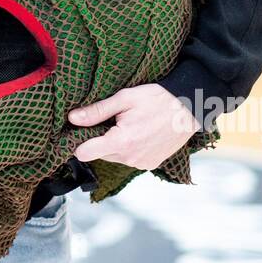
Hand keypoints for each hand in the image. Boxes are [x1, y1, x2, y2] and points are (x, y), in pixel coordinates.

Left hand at [67, 83, 201, 170]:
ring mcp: (141, 164)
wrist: (189, 108)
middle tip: (112, 120)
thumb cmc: (157, 99)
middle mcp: (130, 158)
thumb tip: (72, 118)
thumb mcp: (124, 98)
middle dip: (100, 139)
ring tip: (128, 125)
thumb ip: (97, 111)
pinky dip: (129, 148)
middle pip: (99, 154)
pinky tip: (139, 133)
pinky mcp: (150, 164)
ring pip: (114, 157)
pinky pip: (129, 159)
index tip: (80, 130)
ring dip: (115, 144)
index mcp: (121, 142)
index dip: (78, 141)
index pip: (84, 153)